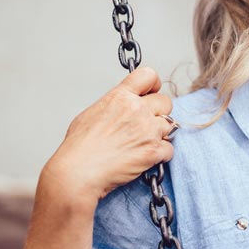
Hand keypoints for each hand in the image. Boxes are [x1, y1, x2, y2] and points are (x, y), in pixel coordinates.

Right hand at [41, 67, 175, 206]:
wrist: (77, 173)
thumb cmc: (79, 148)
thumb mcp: (92, 113)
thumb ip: (114, 105)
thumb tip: (124, 105)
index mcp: (120, 97)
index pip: (148, 75)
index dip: (153, 84)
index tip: (151, 92)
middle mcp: (137, 109)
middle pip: (166, 101)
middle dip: (159, 113)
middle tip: (146, 125)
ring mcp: (147, 130)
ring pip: (170, 125)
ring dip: (161, 134)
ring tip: (143, 143)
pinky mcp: (153, 150)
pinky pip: (169, 148)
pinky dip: (161, 155)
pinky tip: (145, 159)